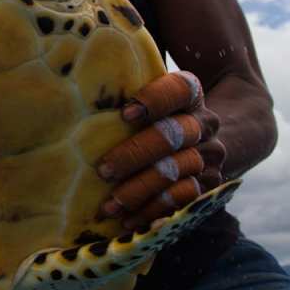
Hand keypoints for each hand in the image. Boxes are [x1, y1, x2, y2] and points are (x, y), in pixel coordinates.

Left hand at [94, 71, 225, 231]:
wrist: (205, 139)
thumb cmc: (155, 114)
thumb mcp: (147, 94)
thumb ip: (124, 83)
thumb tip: (81, 69)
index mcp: (190, 93)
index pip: (178, 90)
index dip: (154, 100)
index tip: (125, 113)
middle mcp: (204, 122)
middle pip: (173, 136)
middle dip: (135, 155)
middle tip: (103, 170)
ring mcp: (209, 155)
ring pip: (177, 171)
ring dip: (140, 190)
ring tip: (109, 205)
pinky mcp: (208, 184)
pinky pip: (184, 199)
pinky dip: (154, 211)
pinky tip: (129, 220)